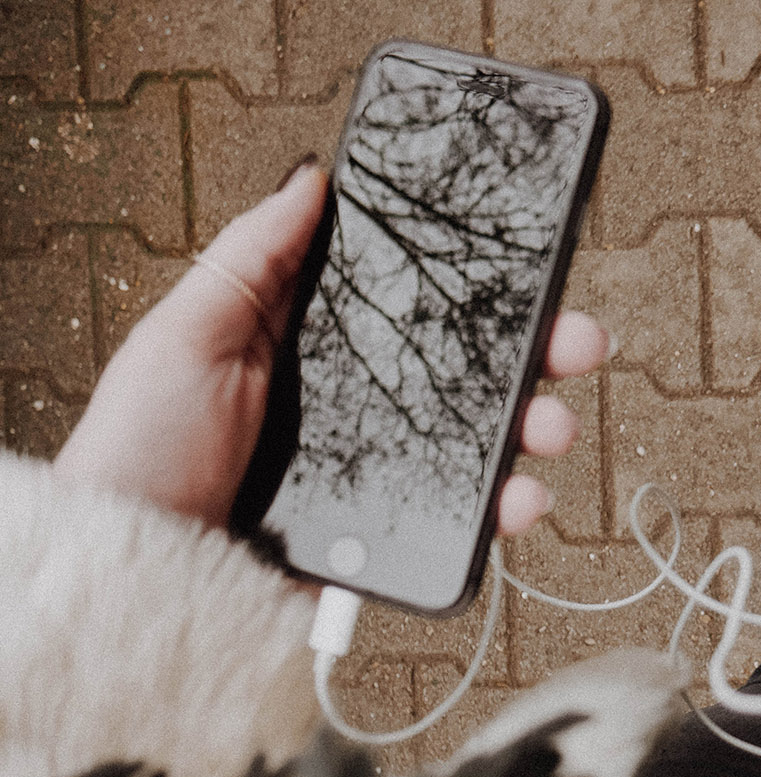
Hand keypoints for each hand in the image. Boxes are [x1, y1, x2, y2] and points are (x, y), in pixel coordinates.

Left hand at [52, 162, 608, 535]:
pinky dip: (508, 511)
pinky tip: (521, 499)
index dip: (482, 290)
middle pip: (472, 373)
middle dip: (540, 355)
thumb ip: (255, 257)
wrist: (137, 569)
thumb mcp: (187, 332)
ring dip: (538, 430)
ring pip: (485, 446)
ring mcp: (385, 474)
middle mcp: (366, 409)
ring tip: (552, 429)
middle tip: (577, 343)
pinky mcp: (394, 540)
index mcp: (323, 351)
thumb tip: (312, 179)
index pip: (419, 308)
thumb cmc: (143, 449)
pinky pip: (466, 522)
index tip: (535, 270)